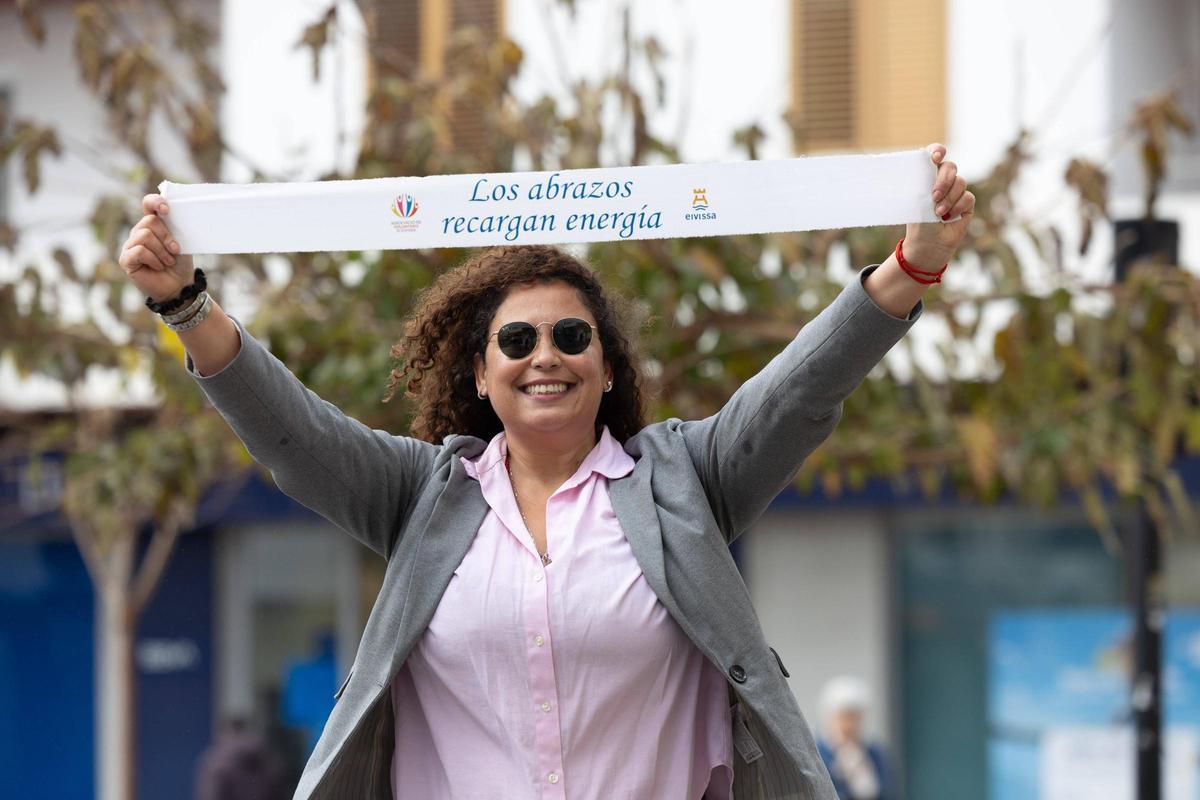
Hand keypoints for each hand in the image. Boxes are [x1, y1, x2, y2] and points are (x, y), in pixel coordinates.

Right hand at [119, 194, 193, 302]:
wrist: (179, 286)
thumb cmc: (180, 264)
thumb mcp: (182, 243)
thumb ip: (176, 228)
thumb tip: (174, 215)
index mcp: (154, 225)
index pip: (149, 204)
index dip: (155, 202)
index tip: (167, 210)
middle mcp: (139, 232)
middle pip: (150, 221)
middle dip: (166, 237)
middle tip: (175, 250)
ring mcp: (130, 245)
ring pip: (144, 236)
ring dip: (162, 251)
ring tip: (168, 261)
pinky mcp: (126, 259)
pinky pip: (139, 251)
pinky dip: (153, 259)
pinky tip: (158, 266)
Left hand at [902, 144, 974, 271]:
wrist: (927, 244)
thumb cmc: (919, 222)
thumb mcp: (918, 201)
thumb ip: (925, 183)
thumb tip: (932, 167)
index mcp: (928, 175)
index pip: (934, 155)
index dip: (937, 151)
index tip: (936, 157)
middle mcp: (943, 180)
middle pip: (951, 166)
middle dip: (944, 180)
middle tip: (933, 196)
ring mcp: (956, 190)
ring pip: (961, 182)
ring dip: (948, 198)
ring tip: (937, 213)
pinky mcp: (967, 203)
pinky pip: (968, 197)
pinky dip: (957, 208)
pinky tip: (948, 218)